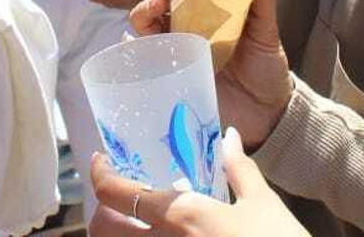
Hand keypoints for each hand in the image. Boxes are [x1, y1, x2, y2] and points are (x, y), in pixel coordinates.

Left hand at [88, 128, 307, 235]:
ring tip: (139, 221)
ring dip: (119, 235)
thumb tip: (229, 138)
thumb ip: (239, 169)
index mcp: (178, 217)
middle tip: (119, 198)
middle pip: (102, 230)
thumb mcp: (263, 204)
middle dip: (102, 213)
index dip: (100, 174)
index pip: (116, 194)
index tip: (102, 161)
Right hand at [130, 0, 292, 148]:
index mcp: (210, 6)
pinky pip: (144, 54)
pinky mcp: (171, 70)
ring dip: (146, 3)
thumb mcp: (266, 31)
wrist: (267, 115)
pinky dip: (135, 42)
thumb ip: (261, 0)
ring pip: (148, 17)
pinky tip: (135, 36)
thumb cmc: (266, 68)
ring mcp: (177, 45)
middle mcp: (188, 22)